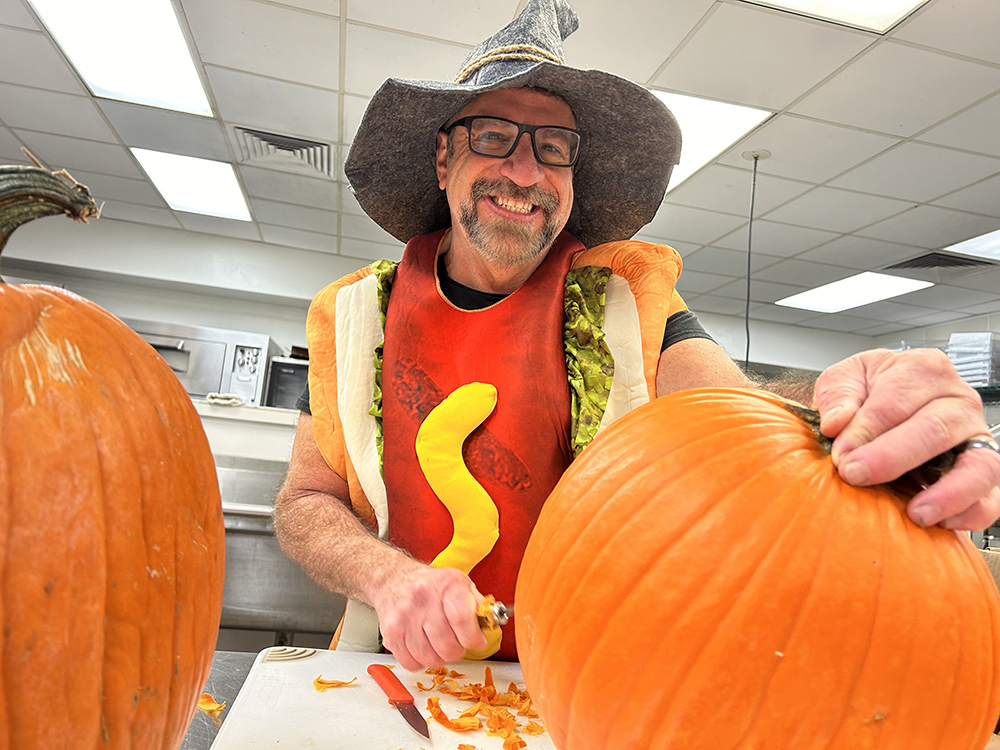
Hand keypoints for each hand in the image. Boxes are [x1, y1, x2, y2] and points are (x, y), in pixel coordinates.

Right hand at [371, 561, 486, 670]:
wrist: (393, 580)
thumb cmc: (430, 585)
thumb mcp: (459, 583)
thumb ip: (478, 603)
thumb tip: (493, 622)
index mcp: (446, 584)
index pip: (462, 618)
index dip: (473, 637)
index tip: (476, 640)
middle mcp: (423, 599)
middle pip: (448, 645)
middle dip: (458, 650)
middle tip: (457, 643)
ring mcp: (404, 617)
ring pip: (430, 659)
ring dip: (439, 657)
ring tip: (438, 643)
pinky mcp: (391, 634)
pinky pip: (411, 663)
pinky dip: (420, 661)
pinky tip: (422, 646)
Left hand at [814, 348, 999, 530]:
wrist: (885, 409)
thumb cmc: (868, 393)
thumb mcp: (844, 379)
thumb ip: (838, 395)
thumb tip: (837, 422)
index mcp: (923, 370)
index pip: (896, 400)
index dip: (865, 429)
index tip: (841, 454)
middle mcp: (958, 400)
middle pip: (935, 429)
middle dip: (892, 457)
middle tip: (857, 476)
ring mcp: (977, 436)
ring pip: (978, 465)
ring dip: (947, 492)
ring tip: (914, 513)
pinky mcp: (986, 469)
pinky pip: (992, 496)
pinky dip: (972, 512)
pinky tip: (939, 522)